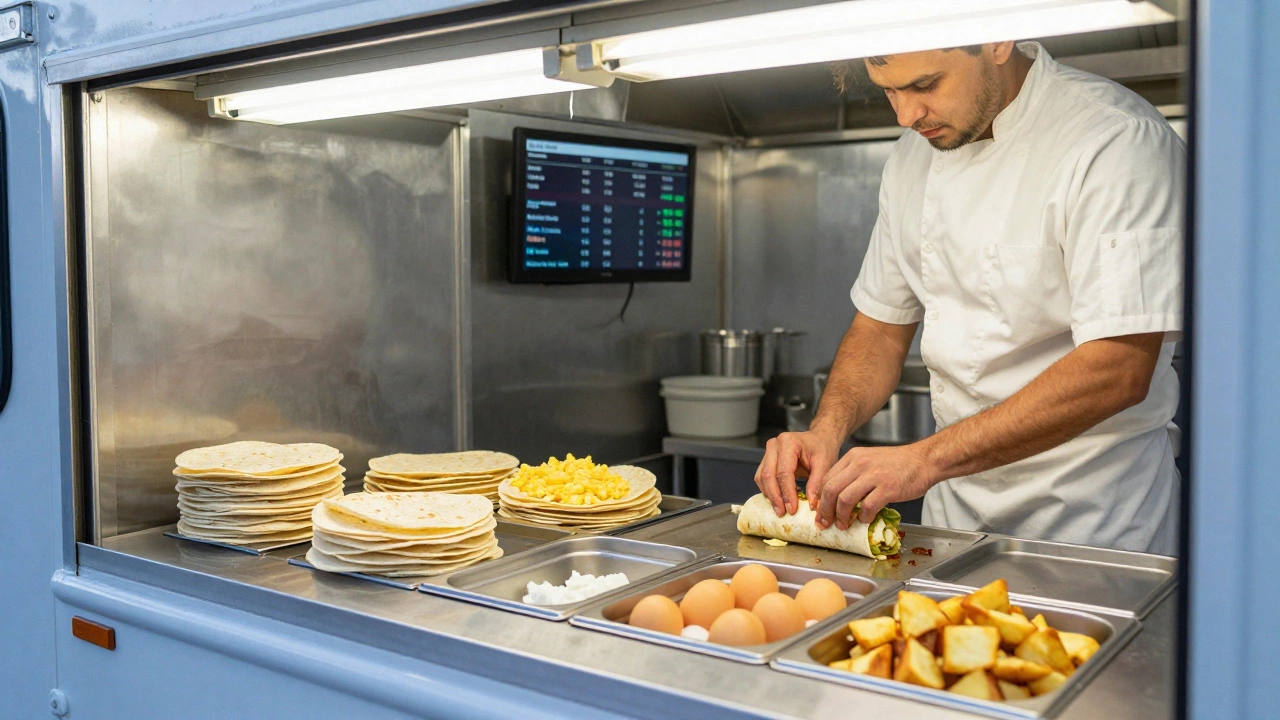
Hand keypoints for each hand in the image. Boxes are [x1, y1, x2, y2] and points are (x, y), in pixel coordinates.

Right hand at [754, 429, 840, 515]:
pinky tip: (779, 499)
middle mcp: (774, 445)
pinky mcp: (766, 459)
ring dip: (769, 495)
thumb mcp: (824, 464)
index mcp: (789, 442)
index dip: (787, 493)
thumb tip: (810, 506)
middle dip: (775, 497)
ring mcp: (768, 451)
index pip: (784, 472)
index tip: (792, 509)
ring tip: (780, 509)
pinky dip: (768, 490)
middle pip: (768, 475)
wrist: (819, 438)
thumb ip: (816, 484)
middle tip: (782, 513)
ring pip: (762, 477)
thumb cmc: (822, 449)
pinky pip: (762, 477)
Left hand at [809, 444, 936, 528]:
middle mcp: (860, 464)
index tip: (819, 512)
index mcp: (853, 457)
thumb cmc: (898, 464)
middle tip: (825, 523)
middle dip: (825, 510)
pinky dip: (864, 517)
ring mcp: (874, 475)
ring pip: (845, 499)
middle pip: (831, 490)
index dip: (819, 498)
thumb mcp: (870, 460)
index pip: (827, 479)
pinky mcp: (888, 488)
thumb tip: (838, 498)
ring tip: (843, 525)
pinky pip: (868, 506)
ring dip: (841, 516)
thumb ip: (854, 475)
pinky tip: (866, 520)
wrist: (924, 460)